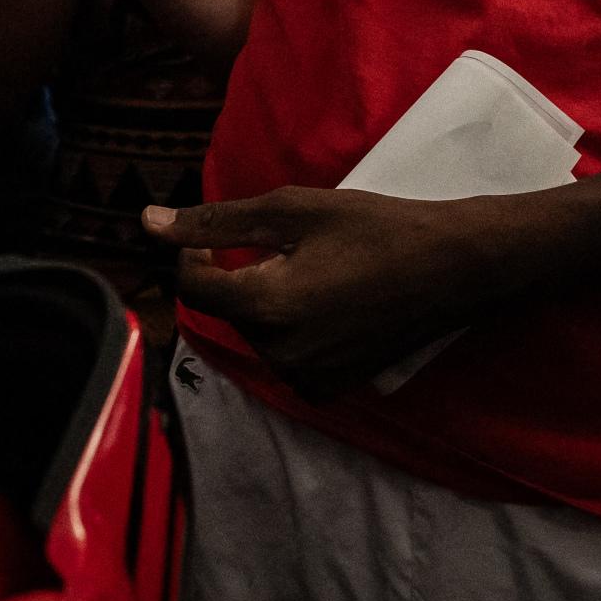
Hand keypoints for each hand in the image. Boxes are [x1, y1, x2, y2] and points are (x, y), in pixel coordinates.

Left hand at [151, 187, 492, 398]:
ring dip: (269, 305)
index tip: (227, 233)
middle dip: (244, 277)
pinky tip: (330, 307)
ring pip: (258, 334)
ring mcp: (305, 378)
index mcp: (264, 306)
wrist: (454, 269)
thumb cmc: (374, 227)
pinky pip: (287, 359)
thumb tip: (147, 222)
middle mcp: (278, 353)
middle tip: (292, 247)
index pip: (193, 284)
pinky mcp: (329, 390)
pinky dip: (295, 333)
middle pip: (230, 309)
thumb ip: (216, 222)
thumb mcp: (293, 211)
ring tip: (318, 273)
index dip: (198, 251)